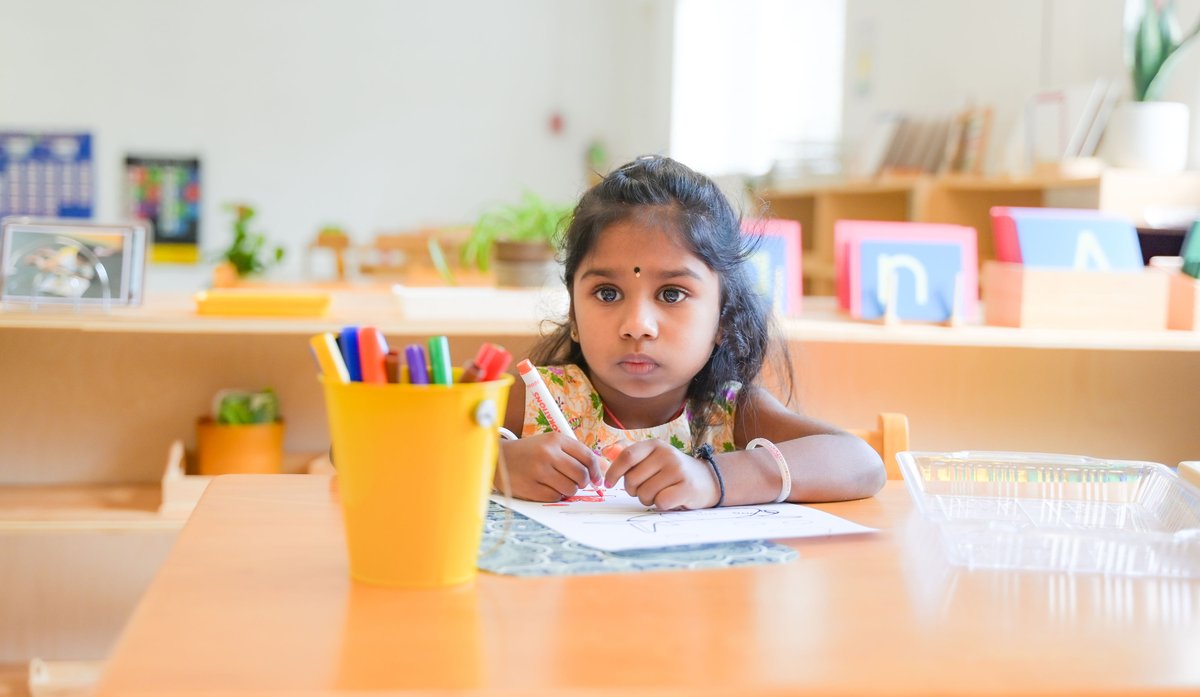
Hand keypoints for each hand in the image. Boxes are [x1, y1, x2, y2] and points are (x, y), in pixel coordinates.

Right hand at [496, 433, 602, 501]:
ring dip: (570, 490)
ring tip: (559, 484)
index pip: (587, 456)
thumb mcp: (551, 444)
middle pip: (581, 474)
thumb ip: (575, 454)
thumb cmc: (530, 452)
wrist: (499, 458)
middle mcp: (548, 453)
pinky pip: (556, 496)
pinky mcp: (531, 487)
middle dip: (584, 482)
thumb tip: (603, 468)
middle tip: (577, 483)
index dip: (597, 471)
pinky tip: (547, 487)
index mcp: (555, 439)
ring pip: (571, 488)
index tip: (597, 479)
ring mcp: (538, 471)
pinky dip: (556, 495)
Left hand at [604, 439, 719, 509]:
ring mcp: (677, 470)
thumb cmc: (674, 472)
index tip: (608, 484)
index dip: (613, 472)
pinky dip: (661, 505)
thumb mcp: (654, 458)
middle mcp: (666, 454)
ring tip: (661, 493)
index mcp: (655, 445)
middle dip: (634, 491)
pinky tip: (670, 499)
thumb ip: (631, 455)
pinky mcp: (687, 488)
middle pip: (632, 480)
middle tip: (647, 489)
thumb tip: (605, 452)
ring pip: (644, 494)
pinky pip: (660, 502)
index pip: (626, 457)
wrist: (708, 480)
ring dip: (648, 499)